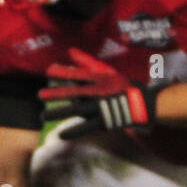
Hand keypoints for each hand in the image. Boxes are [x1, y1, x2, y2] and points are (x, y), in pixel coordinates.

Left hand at [40, 49, 160, 139]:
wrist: (146, 104)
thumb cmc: (126, 87)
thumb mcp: (109, 71)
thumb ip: (89, 62)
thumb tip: (71, 51)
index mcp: (102, 78)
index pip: (81, 73)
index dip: (65, 72)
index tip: (49, 71)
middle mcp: (101, 91)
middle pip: (75, 91)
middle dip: (57, 93)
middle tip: (40, 96)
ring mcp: (103, 106)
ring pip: (78, 109)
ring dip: (60, 112)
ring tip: (44, 116)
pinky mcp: (106, 120)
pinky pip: (87, 127)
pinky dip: (74, 131)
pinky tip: (62, 135)